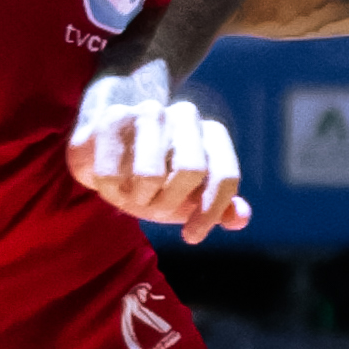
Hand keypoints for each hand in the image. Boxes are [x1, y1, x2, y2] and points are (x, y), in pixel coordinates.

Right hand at [68, 65, 250, 242]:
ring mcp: (150, 111)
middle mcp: (187, 116)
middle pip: (191, 170)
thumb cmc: (156, 179)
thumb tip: (239, 218)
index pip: (225, 176)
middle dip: (169, 202)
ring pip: (150, 174)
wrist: (108, 144)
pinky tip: (110, 182)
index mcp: (213, 135)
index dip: (210, 211)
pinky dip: (110, 189)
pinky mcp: (113, 117)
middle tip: (152, 208)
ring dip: (138, 197)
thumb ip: (218, 208)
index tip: (191, 237)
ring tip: (132, 193)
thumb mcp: (188, 198)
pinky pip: (113, 173)